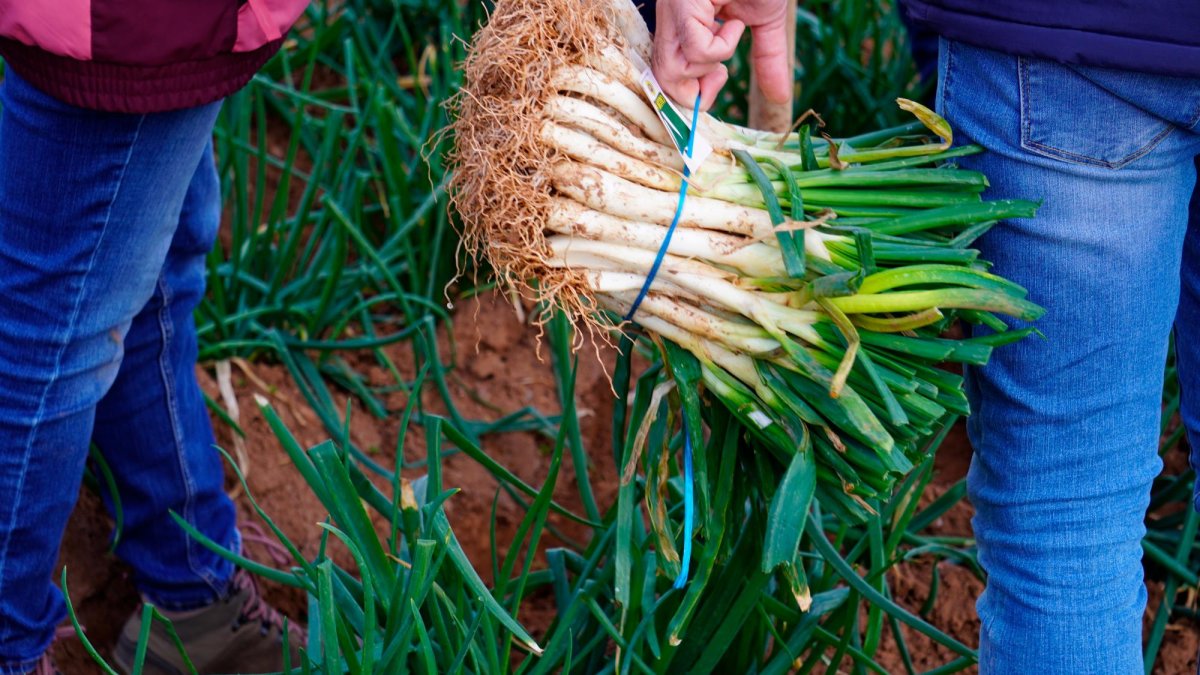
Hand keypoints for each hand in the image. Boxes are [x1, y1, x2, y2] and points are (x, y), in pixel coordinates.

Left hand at [652, 0, 790, 110]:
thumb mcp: (764, 21)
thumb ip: (767, 59)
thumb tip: (780, 96)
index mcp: (682, 23)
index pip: (667, 75)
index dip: (689, 93)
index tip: (719, 81)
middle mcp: (671, 19)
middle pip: (663, 80)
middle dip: (695, 93)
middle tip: (722, 76)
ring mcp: (675, 13)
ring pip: (674, 71)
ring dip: (711, 67)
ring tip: (730, 35)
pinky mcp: (684, 6)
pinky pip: (698, 50)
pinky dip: (724, 47)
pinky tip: (735, 22)